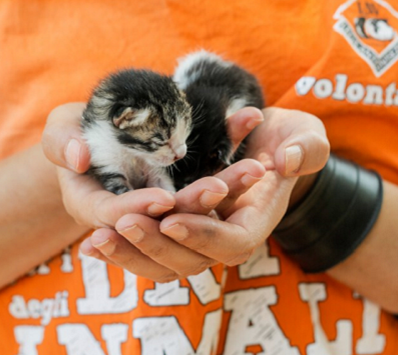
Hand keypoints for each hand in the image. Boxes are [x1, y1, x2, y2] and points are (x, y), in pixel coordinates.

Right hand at [41, 103, 265, 229]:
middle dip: (193, 206)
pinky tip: (259, 152)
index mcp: (94, 208)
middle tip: (221, 185)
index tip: (163, 199)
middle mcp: (131, 219)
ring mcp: (162, 211)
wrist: (99, 132)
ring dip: (227, 191)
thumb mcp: (61, 128)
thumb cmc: (75, 130)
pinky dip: (236, 172)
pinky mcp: (188, 197)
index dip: (138, 211)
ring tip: (253, 167)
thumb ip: (62, 140)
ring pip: (198, 215)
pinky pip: (214, 191)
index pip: (115, 219)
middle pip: (164, 225)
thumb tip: (78, 156)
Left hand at [81, 107, 329, 280]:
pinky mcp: (179, 230)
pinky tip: (90, 241)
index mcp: (257, 220)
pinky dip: (123, 249)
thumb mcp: (307, 136)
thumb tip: (285, 161)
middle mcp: (227, 236)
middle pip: (192, 260)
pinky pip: (150, 250)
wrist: (268, 143)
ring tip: (96, 239)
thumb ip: (306, 149)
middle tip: (121, 225)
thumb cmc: (290, 139)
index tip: (172, 218)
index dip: (203, 235)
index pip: (233, 242)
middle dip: (156, 246)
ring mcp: (201, 237)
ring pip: (165, 262)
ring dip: (131, 254)